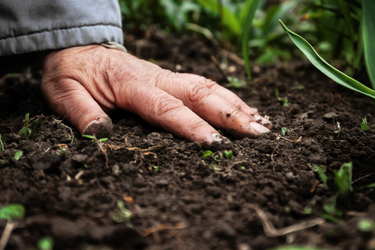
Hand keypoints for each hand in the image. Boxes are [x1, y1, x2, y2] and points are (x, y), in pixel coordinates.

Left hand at [40, 45, 270, 143]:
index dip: (192, 126)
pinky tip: (243, 109)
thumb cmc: (72, 73)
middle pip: (200, 93)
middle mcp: (156, 77)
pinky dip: (227, 97)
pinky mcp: (170, 78)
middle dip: (231, 115)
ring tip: (262, 124)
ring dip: (236, 105)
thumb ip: (81, 113)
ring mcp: (166, 75)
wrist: (79, 49)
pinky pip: (203, 85)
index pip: (167, 108)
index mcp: (131, 84)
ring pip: (208, 87)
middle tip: (260, 135)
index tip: (217, 145)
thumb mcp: (63, 93)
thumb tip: (100, 135)